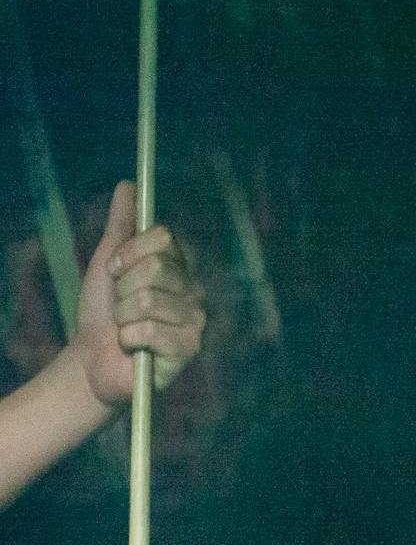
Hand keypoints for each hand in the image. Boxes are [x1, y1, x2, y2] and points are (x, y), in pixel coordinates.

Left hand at [73, 181, 206, 408]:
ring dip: (122, 317)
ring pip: (148, 300)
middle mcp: (194, 291)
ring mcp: (195, 321)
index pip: (162, 238)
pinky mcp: (188, 349)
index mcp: (179, 268)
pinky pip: (148, 331)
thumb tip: (128, 184)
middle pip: (156, 267)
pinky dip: (128, 339)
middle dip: (123, 288)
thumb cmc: (101, 313)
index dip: (129, 252)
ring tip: (125, 328)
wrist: (92, 359)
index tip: (113, 269)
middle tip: (120, 306)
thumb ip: (120, 225)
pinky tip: (133, 348)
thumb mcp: (106, 263)